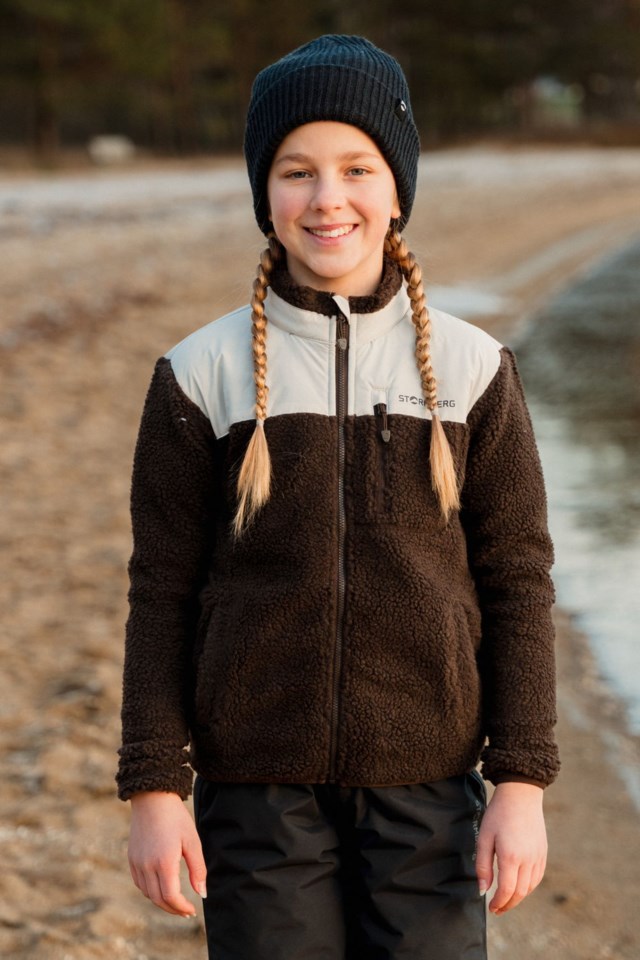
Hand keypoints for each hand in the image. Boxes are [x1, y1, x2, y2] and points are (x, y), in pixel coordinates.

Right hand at [128, 791, 206, 917]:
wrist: (152, 797)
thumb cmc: (176, 817)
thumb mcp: (192, 841)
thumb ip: (198, 869)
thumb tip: (203, 894)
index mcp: (164, 862)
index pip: (170, 897)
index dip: (181, 907)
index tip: (192, 910)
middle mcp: (147, 866)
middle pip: (158, 899)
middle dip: (172, 908)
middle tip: (186, 911)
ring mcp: (136, 862)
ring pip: (147, 893)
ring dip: (161, 901)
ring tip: (176, 901)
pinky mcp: (131, 858)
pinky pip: (140, 882)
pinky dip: (150, 890)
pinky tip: (161, 887)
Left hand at [476, 781, 546, 914]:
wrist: (521, 795)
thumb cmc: (498, 814)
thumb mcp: (484, 837)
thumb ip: (483, 866)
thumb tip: (483, 890)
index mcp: (511, 857)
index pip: (506, 890)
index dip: (499, 903)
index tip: (491, 908)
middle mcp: (528, 860)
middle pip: (519, 893)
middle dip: (508, 904)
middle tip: (497, 909)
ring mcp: (538, 857)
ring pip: (530, 887)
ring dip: (518, 897)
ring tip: (506, 900)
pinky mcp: (543, 853)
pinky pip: (537, 877)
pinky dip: (528, 887)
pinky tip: (519, 886)